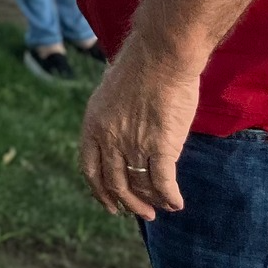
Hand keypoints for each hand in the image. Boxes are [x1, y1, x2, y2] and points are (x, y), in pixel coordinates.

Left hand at [78, 35, 202, 220]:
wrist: (161, 54)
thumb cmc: (140, 66)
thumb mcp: (110, 91)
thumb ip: (110, 116)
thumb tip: (115, 129)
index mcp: (93, 124)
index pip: (90, 169)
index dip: (101, 192)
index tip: (112, 205)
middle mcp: (109, 138)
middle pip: (115, 183)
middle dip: (129, 203)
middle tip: (143, 213)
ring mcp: (134, 143)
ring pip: (141, 186)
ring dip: (152, 201)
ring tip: (162, 207)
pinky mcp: (161, 145)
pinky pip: (163, 182)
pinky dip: (170, 196)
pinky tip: (177, 202)